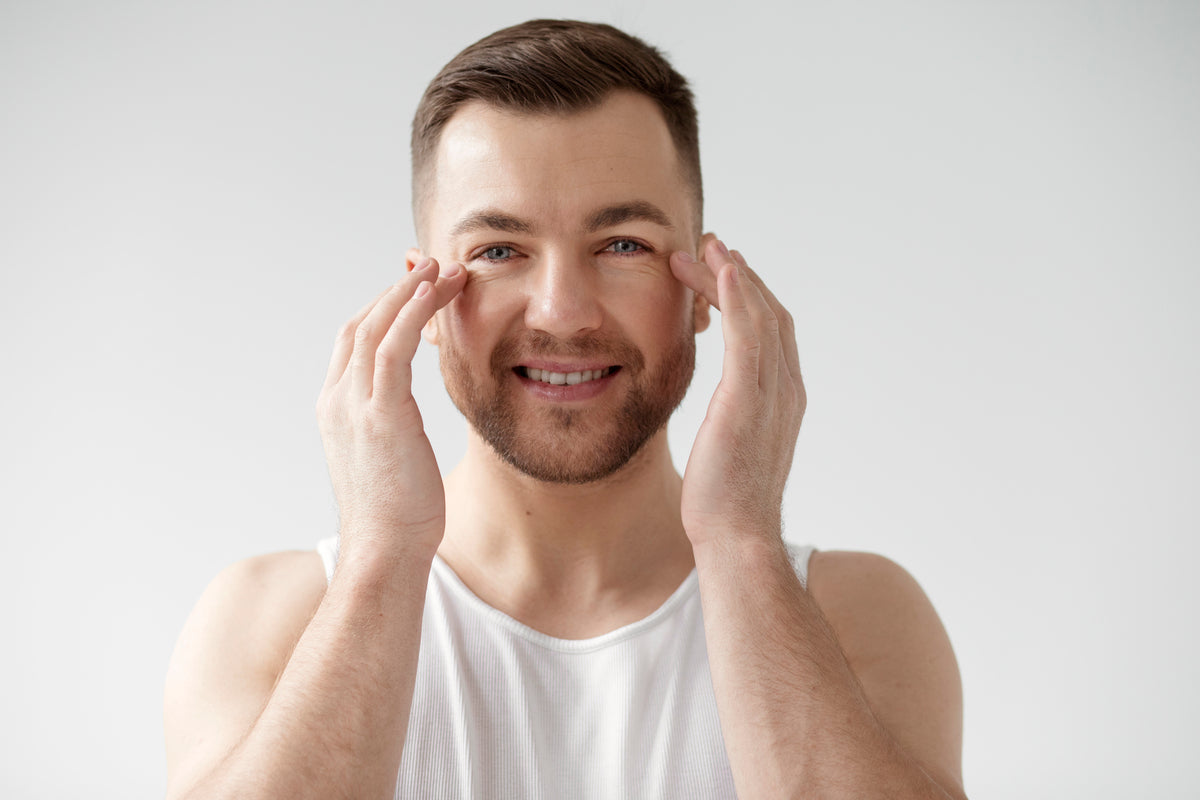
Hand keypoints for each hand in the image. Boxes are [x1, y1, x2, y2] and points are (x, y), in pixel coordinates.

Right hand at [315, 257, 467, 560]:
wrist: (384, 552)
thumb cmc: (397, 517)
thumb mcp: (390, 460)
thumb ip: (391, 429)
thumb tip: (405, 421)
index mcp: (337, 410)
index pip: (355, 341)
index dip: (384, 308)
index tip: (417, 289)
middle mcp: (338, 400)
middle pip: (363, 324)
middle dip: (399, 289)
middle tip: (435, 265)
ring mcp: (354, 405)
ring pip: (378, 326)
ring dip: (411, 290)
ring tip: (443, 267)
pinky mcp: (380, 413)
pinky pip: (393, 346)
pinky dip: (413, 312)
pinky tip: (435, 291)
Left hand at [669, 236, 805, 549]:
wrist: (736, 539)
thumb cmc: (724, 505)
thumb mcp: (729, 451)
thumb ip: (733, 423)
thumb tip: (720, 421)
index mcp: (783, 400)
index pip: (769, 332)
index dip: (748, 297)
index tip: (721, 272)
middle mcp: (786, 390)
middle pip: (768, 314)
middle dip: (740, 276)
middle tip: (711, 245)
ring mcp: (773, 394)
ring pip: (759, 316)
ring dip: (732, 276)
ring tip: (706, 247)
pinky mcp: (749, 400)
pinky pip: (748, 336)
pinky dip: (738, 299)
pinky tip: (722, 272)